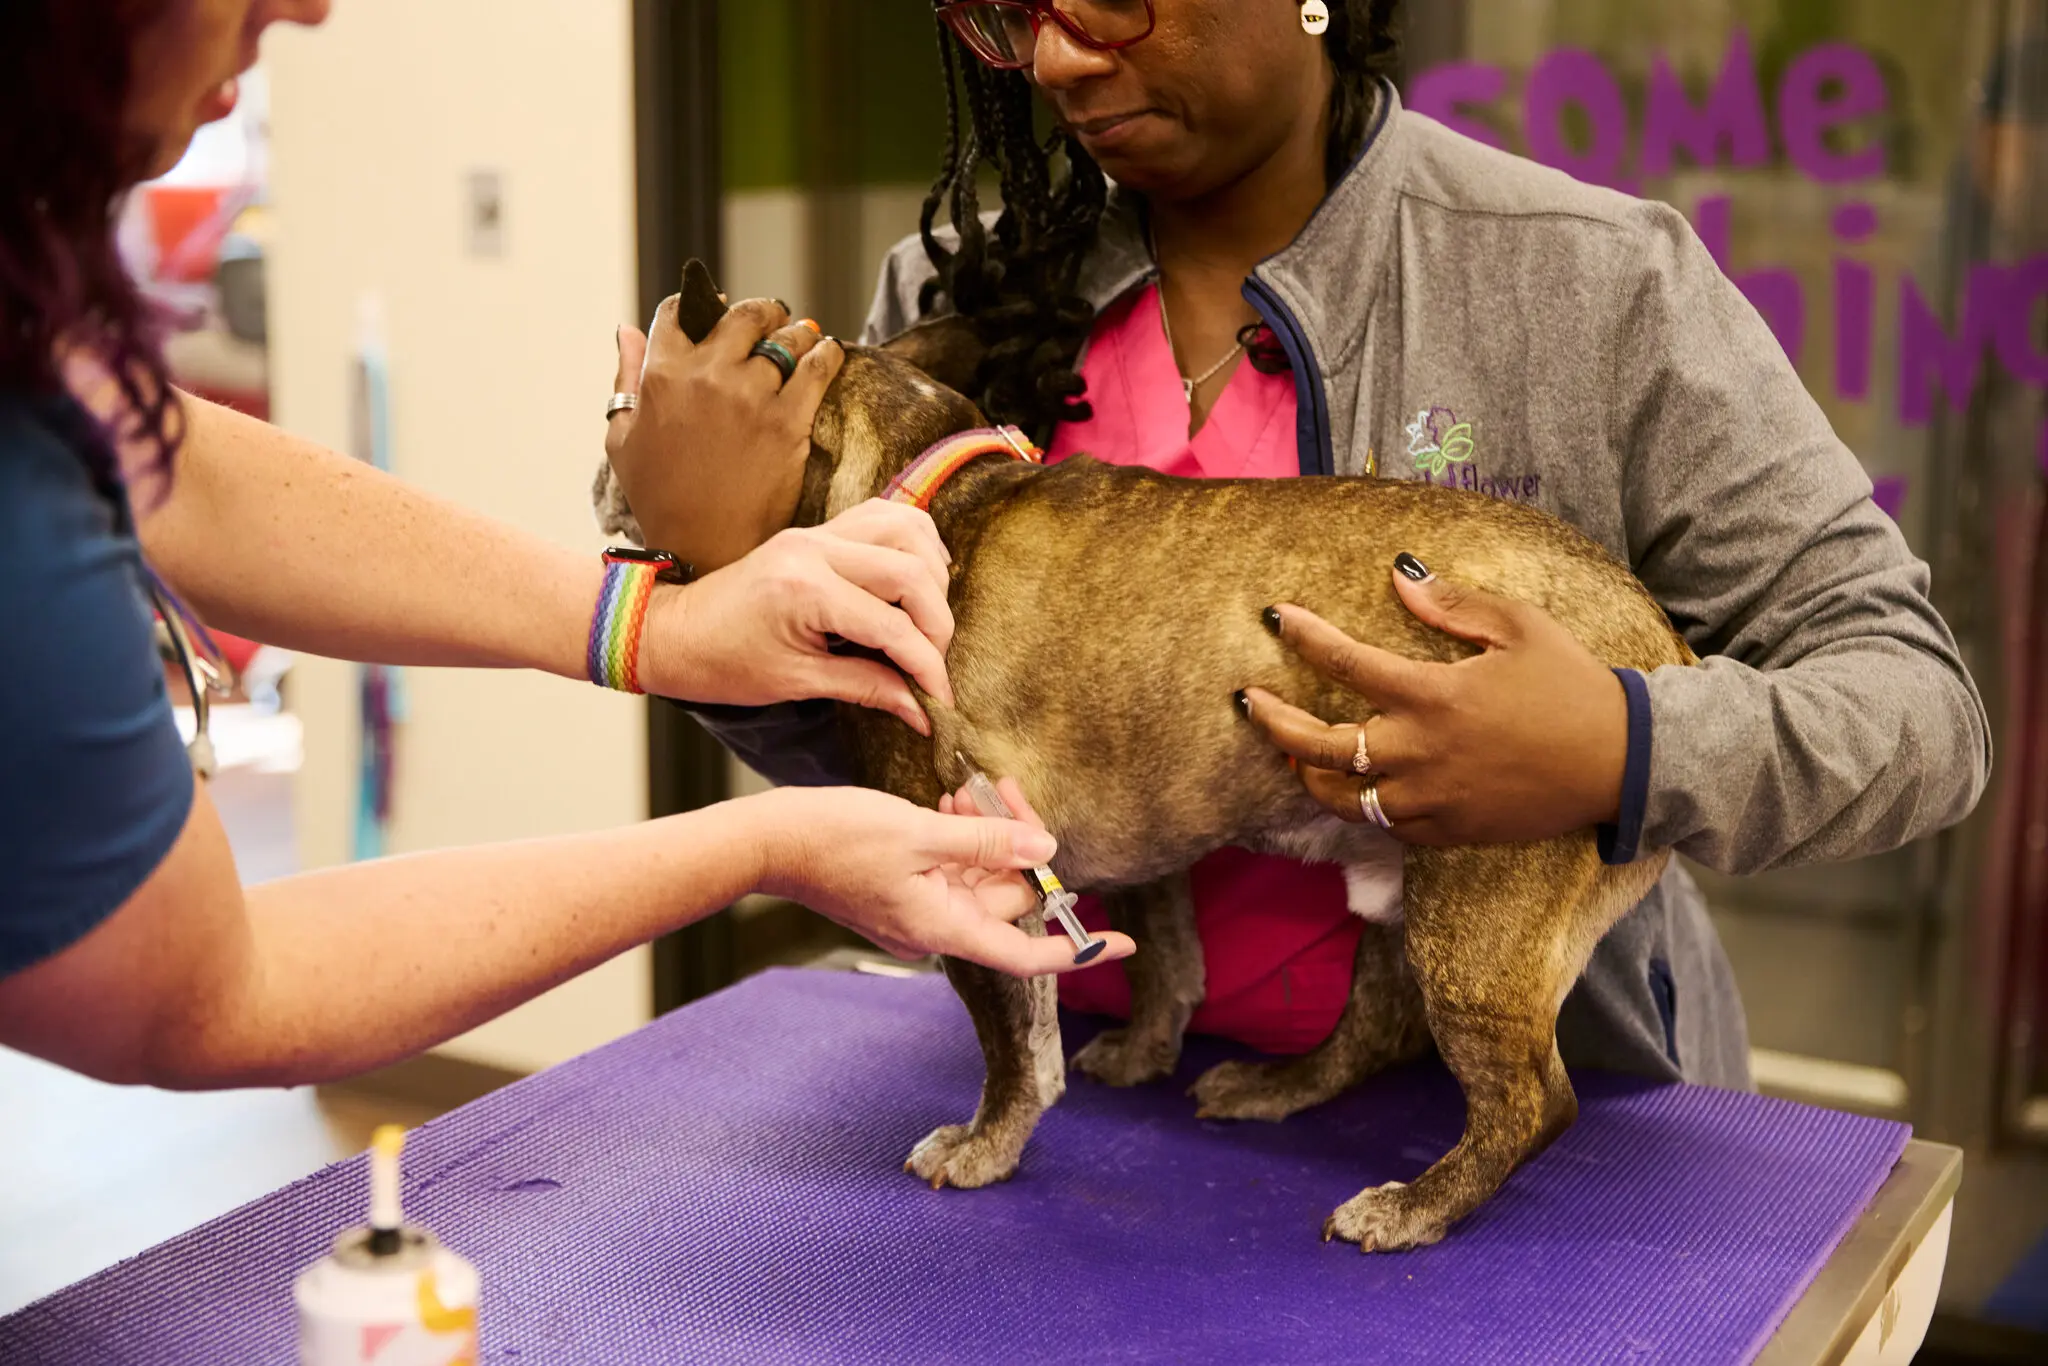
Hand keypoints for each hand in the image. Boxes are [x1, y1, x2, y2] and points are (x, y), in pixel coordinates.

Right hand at [607, 295, 842, 572]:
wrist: (703, 548)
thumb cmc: (658, 498)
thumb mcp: (622, 438)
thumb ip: (625, 378)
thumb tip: (626, 331)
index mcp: (661, 376)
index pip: (679, 313)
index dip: (700, 306)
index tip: (717, 310)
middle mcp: (706, 376)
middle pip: (743, 316)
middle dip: (760, 312)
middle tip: (773, 319)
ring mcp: (750, 396)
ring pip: (785, 337)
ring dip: (796, 333)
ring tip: (803, 339)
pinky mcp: (788, 420)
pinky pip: (818, 366)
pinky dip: (827, 353)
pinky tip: (829, 352)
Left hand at [639, 500, 956, 733]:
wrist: (673, 632)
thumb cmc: (723, 664)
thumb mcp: (797, 683)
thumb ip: (867, 688)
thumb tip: (921, 709)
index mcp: (806, 591)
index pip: (893, 626)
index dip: (927, 667)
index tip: (940, 701)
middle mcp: (816, 549)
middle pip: (913, 571)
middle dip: (936, 624)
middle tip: (932, 663)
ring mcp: (817, 532)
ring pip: (907, 530)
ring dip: (931, 575)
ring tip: (927, 621)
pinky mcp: (817, 529)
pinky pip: (882, 516)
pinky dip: (911, 543)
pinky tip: (915, 578)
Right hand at [750, 782, 1135, 975]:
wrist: (768, 841)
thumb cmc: (836, 837)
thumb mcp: (921, 831)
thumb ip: (988, 842)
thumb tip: (1045, 851)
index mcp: (944, 926)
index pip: (1026, 954)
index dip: (1078, 949)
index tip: (1121, 943)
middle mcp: (935, 927)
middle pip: (1004, 897)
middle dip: (1017, 845)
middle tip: (1008, 789)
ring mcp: (916, 909)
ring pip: (977, 875)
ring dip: (985, 833)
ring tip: (969, 789)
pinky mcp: (901, 889)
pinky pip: (949, 867)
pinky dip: (958, 836)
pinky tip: (952, 801)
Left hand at [1241, 555, 1628, 844]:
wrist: (1621, 763)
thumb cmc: (1573, 685)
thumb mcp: (1520, 626)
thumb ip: (1452, 605)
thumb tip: (1398, 576)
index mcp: (1432, 694)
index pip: (1345, 662)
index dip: (1304, 635)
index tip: (1274, 618)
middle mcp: (1419, 752)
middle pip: (1319, 744)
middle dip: (1274, 722)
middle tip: (1248, 703)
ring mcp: (1430, 799)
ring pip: (1342, 797)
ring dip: (1308, 775)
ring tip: (1289, 755)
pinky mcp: (1448, 832)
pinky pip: (1385, 826)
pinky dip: (1360, 807)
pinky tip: (1351, 789)